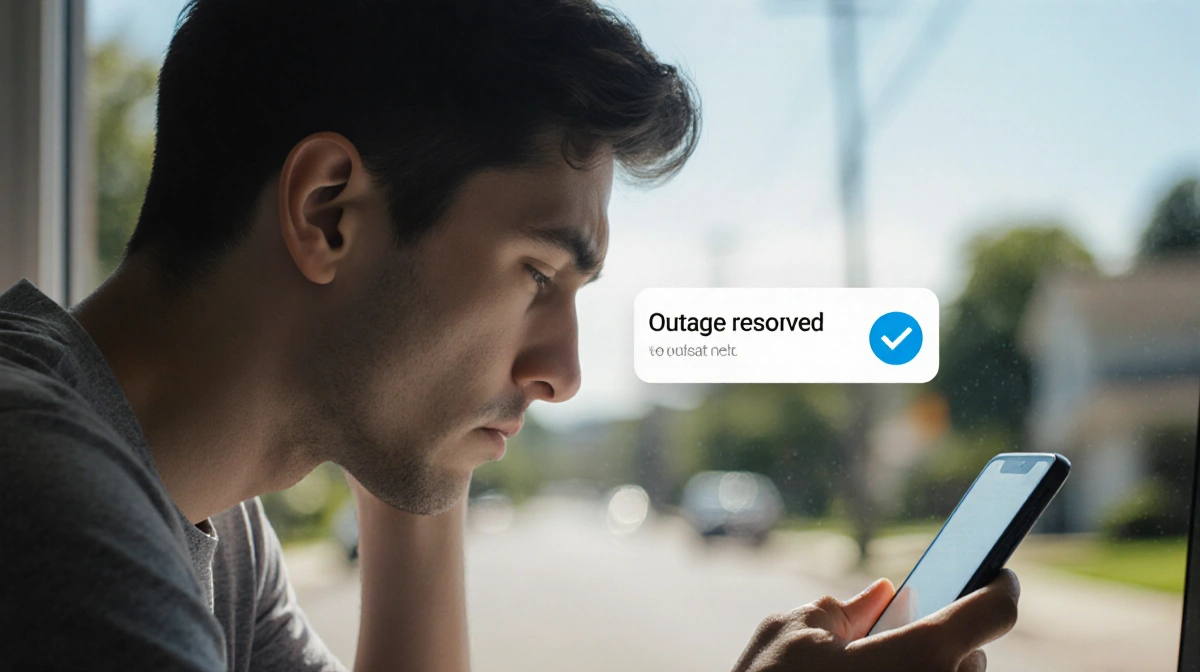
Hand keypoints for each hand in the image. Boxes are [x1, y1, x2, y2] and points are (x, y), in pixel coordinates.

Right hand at [732, 570, 1019, 671]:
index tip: (996, 577)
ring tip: (885, 671)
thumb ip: (842, 609)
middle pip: (973, 660)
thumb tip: (879, 596)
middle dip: (945, 643)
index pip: (992, 612)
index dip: (997, 587)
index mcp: (917, 659)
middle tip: (904, 639)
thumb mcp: (791, 634)